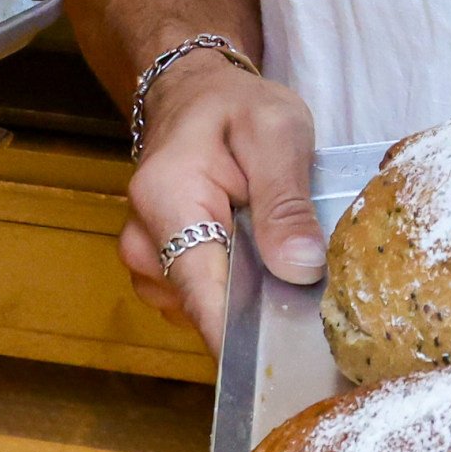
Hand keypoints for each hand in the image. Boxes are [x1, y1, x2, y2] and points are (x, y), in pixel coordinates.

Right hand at [119, 53, 324, 357]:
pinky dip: (235, 290)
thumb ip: (286, 201)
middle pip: (208, 309)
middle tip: (307, 277)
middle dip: (260, 304)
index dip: (248, 335)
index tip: (289, 355)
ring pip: (208, 311)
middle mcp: (143, 243)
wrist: (195, 96)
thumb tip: (300, 269)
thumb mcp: (276, 133)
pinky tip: (255, 258)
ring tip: (277, 251)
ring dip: (249, 295)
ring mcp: (147, 263)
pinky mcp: (162, 273)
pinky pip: (204, 302)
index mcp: (166, 202)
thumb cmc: (235, 108)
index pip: (203, 295)